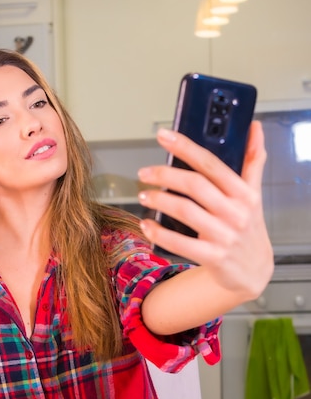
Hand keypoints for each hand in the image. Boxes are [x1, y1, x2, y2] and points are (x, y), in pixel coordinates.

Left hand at [138, 122, 273, 299]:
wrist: (253, 271)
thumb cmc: (248, 228)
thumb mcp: (254, 195)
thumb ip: (253, 162)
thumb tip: (254, 127)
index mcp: (244, 193)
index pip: (211, 164)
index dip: (186, 147)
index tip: (163, 135)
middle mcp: (236, 212)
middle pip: (195, 185)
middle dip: (165, 175)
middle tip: (144, 172)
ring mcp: (224, 236)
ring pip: (185, 211)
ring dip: (159, 201)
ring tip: (143, 195)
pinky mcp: (213, 257)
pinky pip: (180, 243)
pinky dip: (159, 233)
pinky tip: (147, 224)